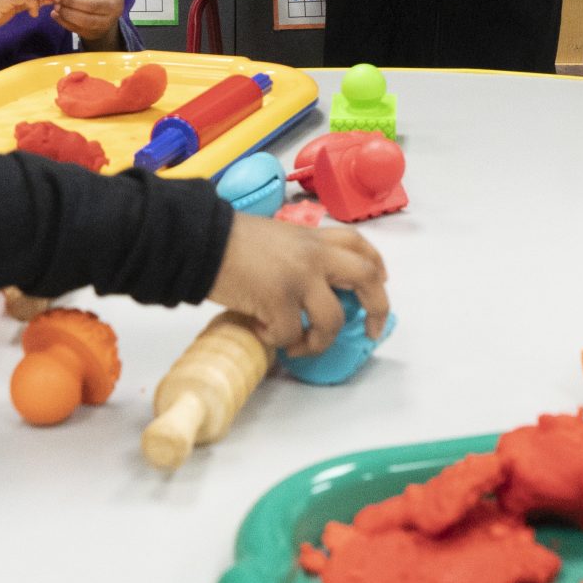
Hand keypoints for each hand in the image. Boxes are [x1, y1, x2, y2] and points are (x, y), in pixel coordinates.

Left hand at [51, 0, 126, 46]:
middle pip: (91, 5)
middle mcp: (115, 7)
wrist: (106, 14)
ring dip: (67, 13)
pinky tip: (55, 15)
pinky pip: (78, 29)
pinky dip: (64, 22)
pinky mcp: (96, 33)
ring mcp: (107, 23)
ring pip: (85, 20)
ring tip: (56, 6)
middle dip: (70, 1)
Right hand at [207, 212, 388, 356]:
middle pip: (366, 278)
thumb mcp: (278, 238)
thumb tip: (311, 290)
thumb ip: (301, 256)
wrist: (200, 239)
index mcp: (314, 237)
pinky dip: (277, 340)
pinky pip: (290, 335)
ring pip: (333, 320)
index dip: (376, 265)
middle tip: (370, 330)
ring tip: (298, 345)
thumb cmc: (230, 239)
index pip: (358, 245)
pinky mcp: (279, 301)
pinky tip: (260, 330)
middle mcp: (315, 255)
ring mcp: (300, 278)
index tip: (382, 281)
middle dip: (377, 308)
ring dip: (318, 341)